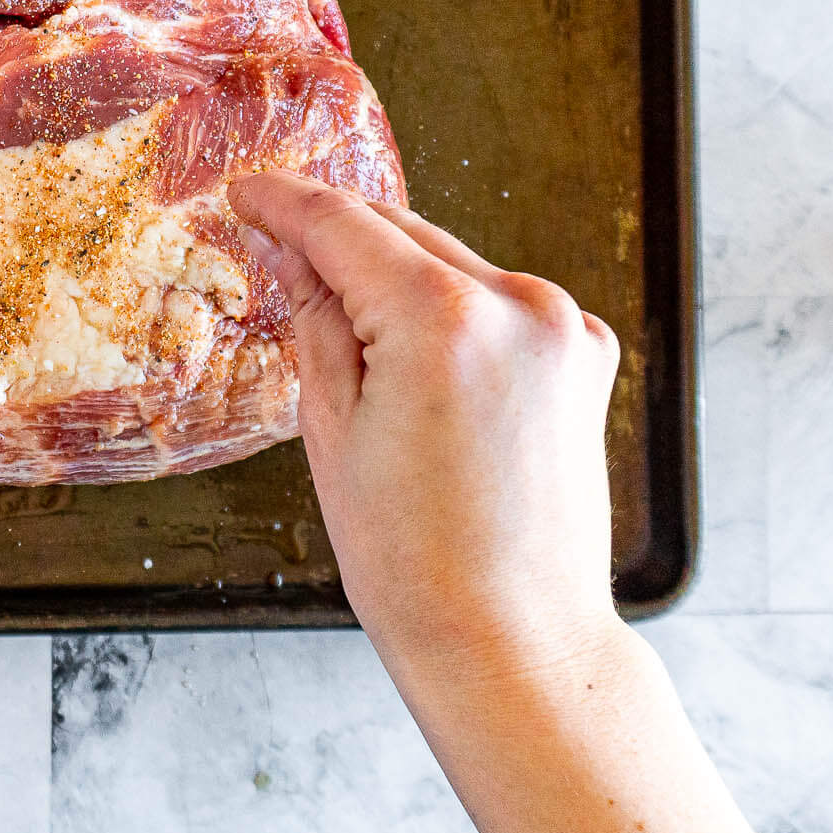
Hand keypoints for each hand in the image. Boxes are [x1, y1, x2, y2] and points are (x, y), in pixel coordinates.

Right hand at [226, 171, 623, 685]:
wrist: (514, 641)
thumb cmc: (416, 562)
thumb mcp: (332, 430)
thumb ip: (317, 321)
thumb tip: (298, 255)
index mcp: (443, 319)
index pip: (343, 226)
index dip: (284, 204)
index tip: (248, 191)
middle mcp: (518, 306)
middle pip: (402, 234)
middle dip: (338, 240)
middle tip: (277, 249)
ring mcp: (563, 328)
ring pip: (450, 266)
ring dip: (396, 278)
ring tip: (348, 333)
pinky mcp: (584, 356)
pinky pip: (497, 306)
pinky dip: (451, 314)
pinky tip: (415, 364)